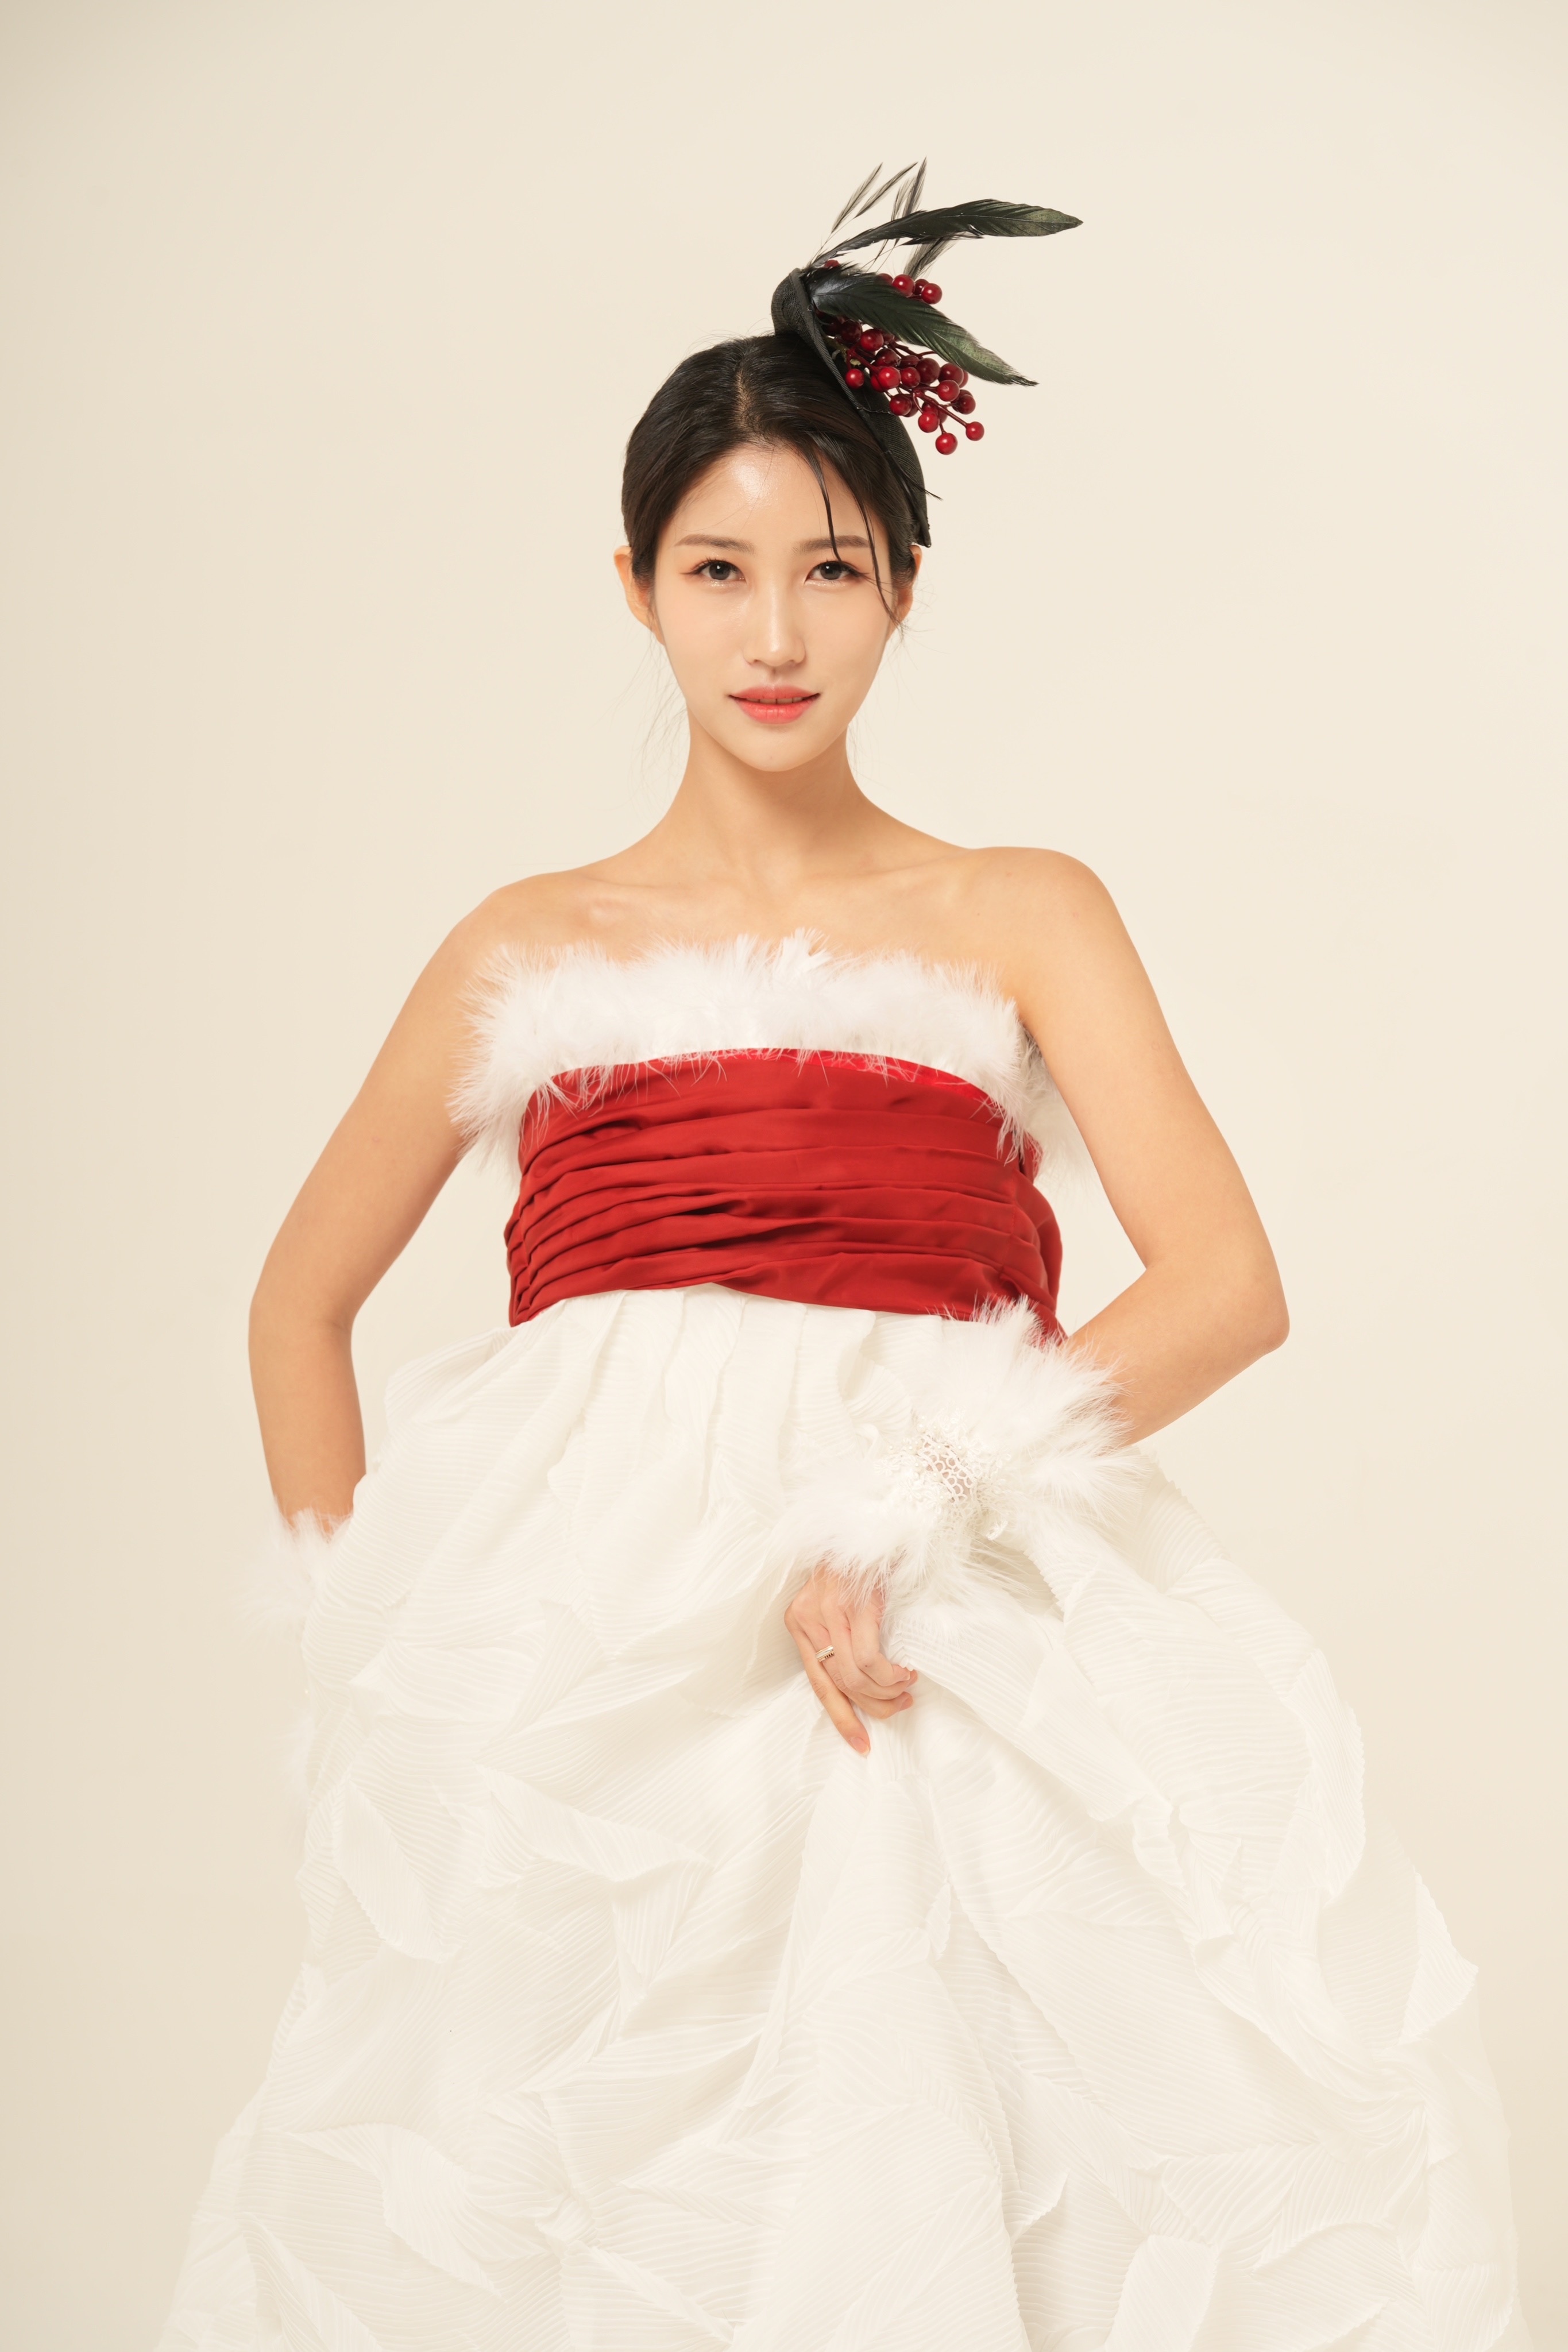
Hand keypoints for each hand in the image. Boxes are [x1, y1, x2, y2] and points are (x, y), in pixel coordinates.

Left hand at [785, 1567, 917, 1755]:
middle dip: (873, 1707)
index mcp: (799, 1621)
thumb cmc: (864, 1560)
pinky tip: (906, 1670)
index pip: (817, 1684)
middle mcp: (807, 1617)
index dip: (842, 1718)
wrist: (877, 1515)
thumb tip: (866, 1682)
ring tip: (907, 1685)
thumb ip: (844, 1635)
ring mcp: (828, 1610)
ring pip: (854, 1676)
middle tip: (899, 1705)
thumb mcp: (843, 1599)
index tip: (862, 1744)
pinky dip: (890, 1673)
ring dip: (887, 1691)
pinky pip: (868, 1658)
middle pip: (838, 1685)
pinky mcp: (853, 1604)